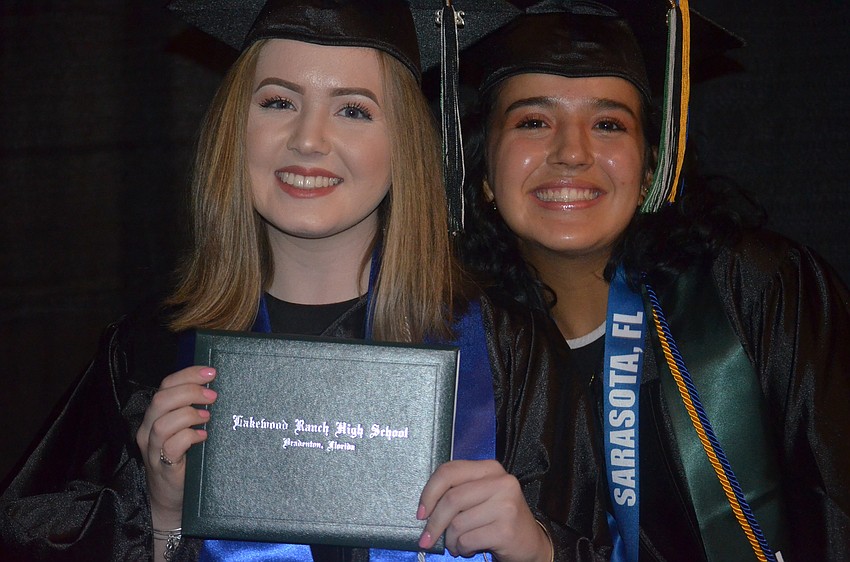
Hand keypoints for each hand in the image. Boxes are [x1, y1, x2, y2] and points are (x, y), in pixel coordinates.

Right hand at [136, 366, 217, 527]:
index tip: (211, 372)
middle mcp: (149, 430)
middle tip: (213, 396)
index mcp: (155, 415)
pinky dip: (189, 437)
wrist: (171, 499)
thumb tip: (218, 388)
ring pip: (162, 422)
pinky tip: (203, 437)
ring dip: (189, 414)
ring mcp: (153, 450)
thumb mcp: (187, 429)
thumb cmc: (184, 459)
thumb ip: (194, 410)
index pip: (165, 385)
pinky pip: (171, 447)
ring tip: (208, 417)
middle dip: (190, 391)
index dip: (188, 375)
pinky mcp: (163, 467)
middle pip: (161, 399)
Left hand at [417, 460, 551, 561]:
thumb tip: (424, 509)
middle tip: (427, 539)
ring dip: (450, 540)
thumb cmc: (498, 517)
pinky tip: (469, 549)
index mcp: (490, 468)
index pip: (449, 471)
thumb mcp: (481, 496)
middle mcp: (501, 482)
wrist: (530, 541)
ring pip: (457, 523)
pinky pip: (468, 540)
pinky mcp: (506, 529)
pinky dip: (462, 548)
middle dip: (434, 523)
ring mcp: (506, 505)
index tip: (420, 513)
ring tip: (457, 544)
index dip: (429, 492)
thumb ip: (458, 491)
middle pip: (451, 499)